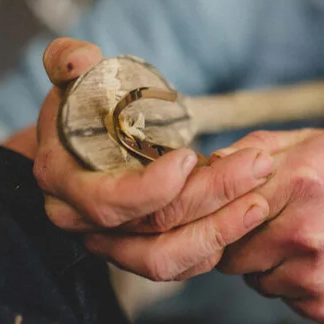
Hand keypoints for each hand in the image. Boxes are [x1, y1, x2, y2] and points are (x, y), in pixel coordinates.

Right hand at [29, 37, 274, 280]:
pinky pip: (183, 264)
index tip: (191, 156)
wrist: (74, 144)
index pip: (106, 203)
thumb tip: (80, 59)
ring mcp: (114, 243)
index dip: (150, 188)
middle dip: (209, 197)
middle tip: (256, 165)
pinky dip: (219, 243)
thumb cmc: (78, 105)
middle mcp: (84, 222)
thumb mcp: (68, 77)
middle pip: (150, 229)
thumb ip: (68, 61)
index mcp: (63, 180)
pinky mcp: (143, 251)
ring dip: (221, 230)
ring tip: (259, 198)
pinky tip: (250, 212)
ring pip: (168, 259)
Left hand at [216, 129, 323, 323]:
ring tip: (307, 247)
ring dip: (270, 268)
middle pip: (231, 253)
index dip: (221, 213)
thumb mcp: (320, 145)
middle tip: (272, 231)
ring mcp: (315, 274)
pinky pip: (284, 302)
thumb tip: (207, 161)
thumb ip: (260, 146)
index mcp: (301, 178)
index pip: (223, 206)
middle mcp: (305, 229)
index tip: (229, 214)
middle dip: (242, 245)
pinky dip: (296, 289)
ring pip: (255, 281)